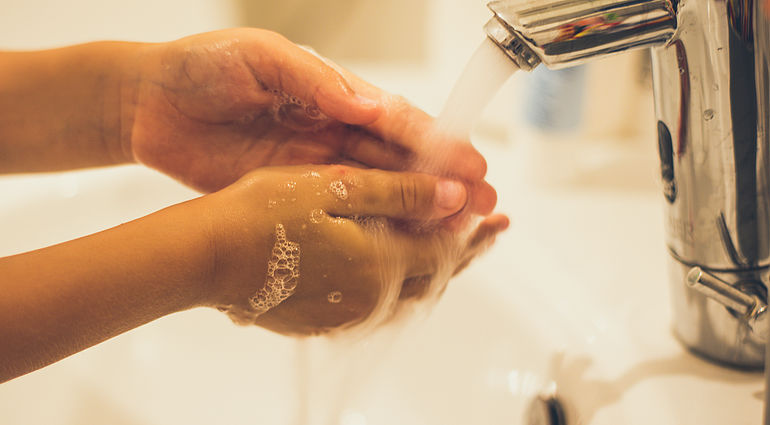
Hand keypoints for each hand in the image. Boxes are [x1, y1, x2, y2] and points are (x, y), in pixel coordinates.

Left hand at [125, 28, 494, 213]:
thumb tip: (368, 103)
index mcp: (332, 92)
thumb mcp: (262, 57)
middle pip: (398, 159)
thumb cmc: (202, 66)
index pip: (394, 119)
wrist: (146, 103)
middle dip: (443, 180)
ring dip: (419, 208)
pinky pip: (340, 213)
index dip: (435, 141)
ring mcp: (313, 165)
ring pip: (378, 190)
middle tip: (484, 204)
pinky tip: (403, 242)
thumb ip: (315, 80)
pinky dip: (374, 227)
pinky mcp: (290, 194)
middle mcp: (332, 129)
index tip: (469, 163)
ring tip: (459, 228)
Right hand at [198, 164, 508, 334]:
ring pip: (408, 293)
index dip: (474, 230)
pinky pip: (377, 303)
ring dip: (434, 268)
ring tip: (451, 248)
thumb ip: (401, 193)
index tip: (494, 214)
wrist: (204, 256)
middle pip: (434, 277)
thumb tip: (453, 196)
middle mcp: (369, 299)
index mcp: (379, 265)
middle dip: (466, 252)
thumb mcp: (337, 187)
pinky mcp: (321, 321)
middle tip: (490, 233)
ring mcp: (345, 315)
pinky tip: (395, 267)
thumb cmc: (260, 215)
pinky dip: (397, 281)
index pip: (446, 251)